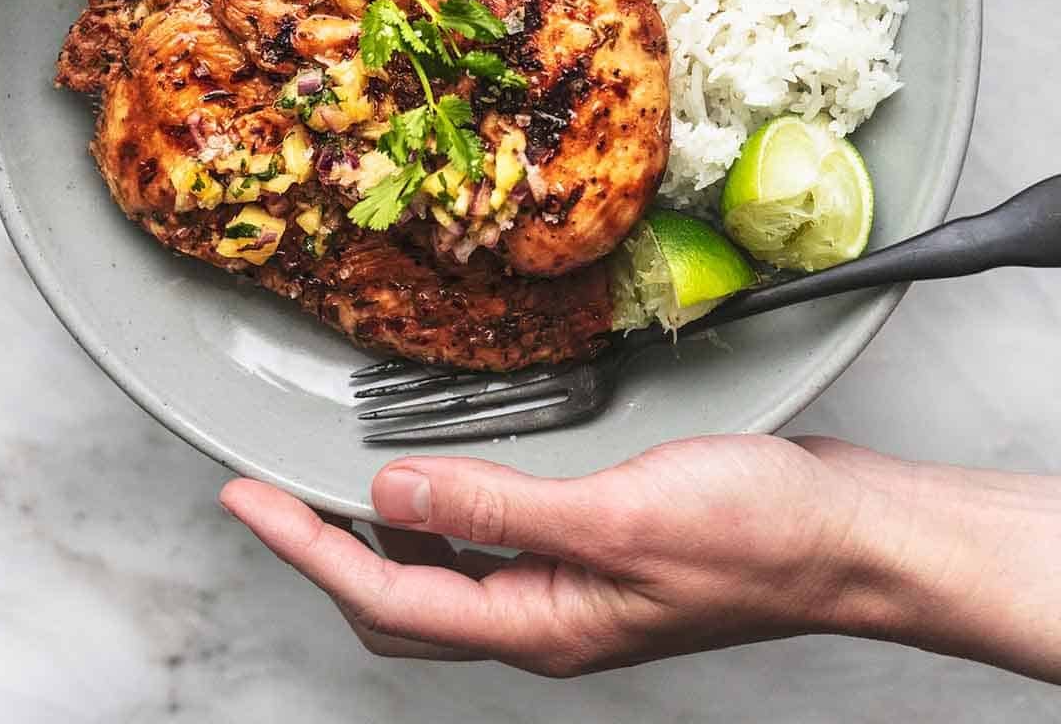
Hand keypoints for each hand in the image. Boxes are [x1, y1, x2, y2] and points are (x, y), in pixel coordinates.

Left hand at [221, 435, 1060, 680]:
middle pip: (399, 603)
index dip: (304, 546)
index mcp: (542, 622)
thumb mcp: (619, 515)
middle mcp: (545, 613)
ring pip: (441, 576)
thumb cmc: (758, 534)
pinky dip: (444, 510)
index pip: (387, 595)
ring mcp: (571, 586)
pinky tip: (441, 472)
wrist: (851, 538)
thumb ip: (500, 508)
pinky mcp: (596, 548)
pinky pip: (492, 540)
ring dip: (377, 533)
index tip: (243, 499)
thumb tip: (391, 495)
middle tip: (265, 491)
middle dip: (320, 549)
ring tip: (326, 479)